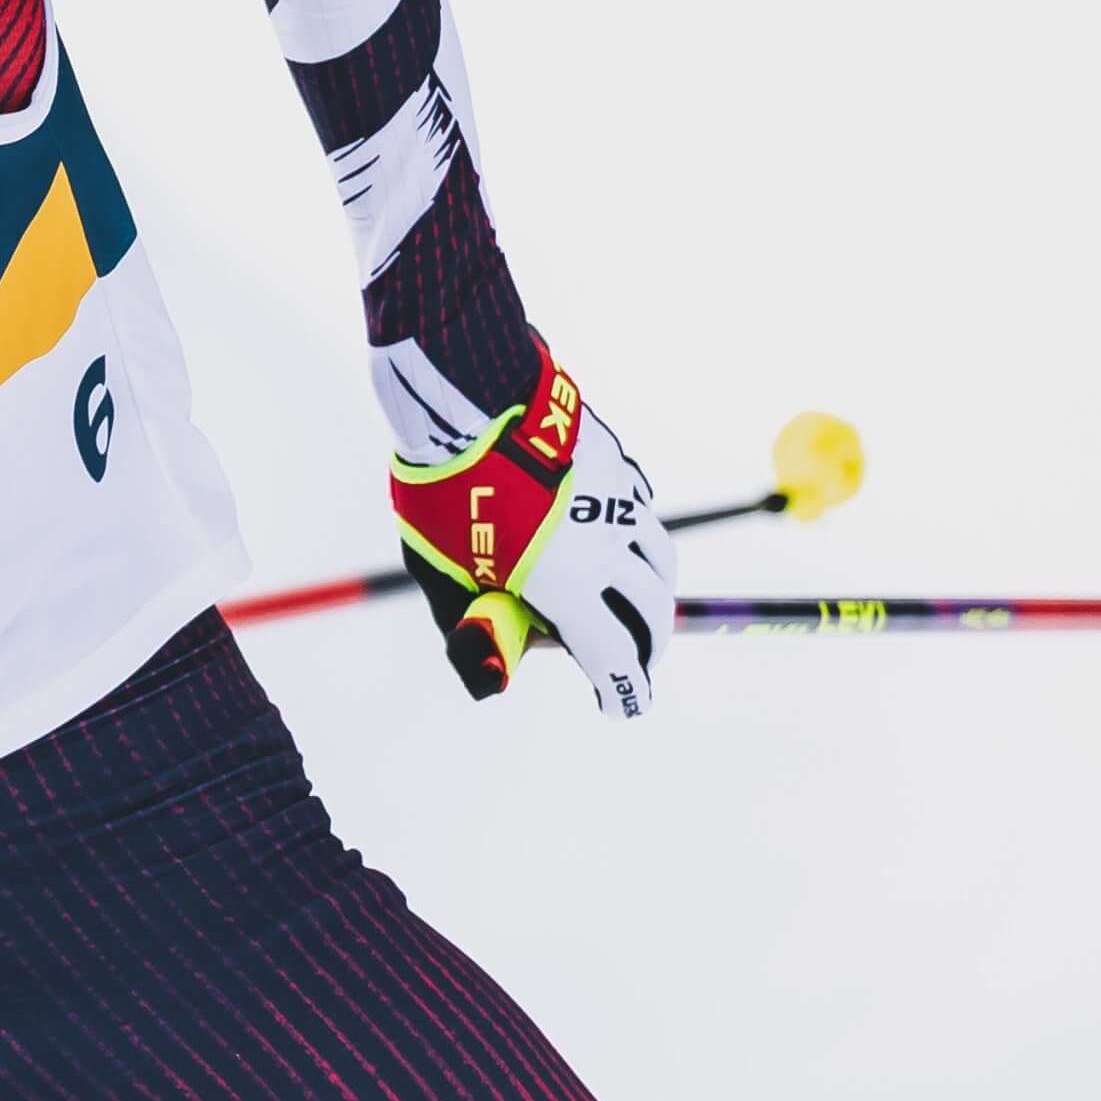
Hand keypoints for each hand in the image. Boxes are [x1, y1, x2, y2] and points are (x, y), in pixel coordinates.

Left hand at [388, 352, 674, 717]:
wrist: (468, 395)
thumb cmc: (446, 492)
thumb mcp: (441, 573)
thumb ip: (470, 631)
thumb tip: (496, 682)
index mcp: (568, 585)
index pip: (616, 659)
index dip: (625, 692)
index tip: (623, 704)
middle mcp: (607, 547)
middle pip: (652, 614)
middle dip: (645, 647)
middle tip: (629, 661)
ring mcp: (619, 501)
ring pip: (659, 560)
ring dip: (650, 591)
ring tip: (627, 602)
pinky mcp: (617, 464)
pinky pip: (639, 512)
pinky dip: (634, 537)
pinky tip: (607, 536)